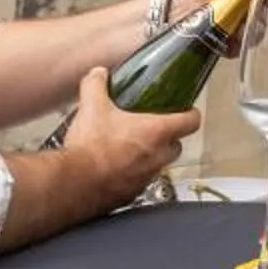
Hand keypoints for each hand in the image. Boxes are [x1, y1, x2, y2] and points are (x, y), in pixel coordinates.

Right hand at [62, 67, 197, 204]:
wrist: (75, 184)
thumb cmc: (91, 149)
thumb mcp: (92, 106)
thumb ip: (96, 85)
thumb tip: (98, 75)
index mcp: (156, 132)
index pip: (191, 121)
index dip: (191, 113)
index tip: (185, 109)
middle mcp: (157, 157)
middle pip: (177, 145)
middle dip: (168, 137)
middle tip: (152, 127)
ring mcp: (146, 178)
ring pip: (158, 164)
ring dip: (149, 156)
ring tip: (128, 147)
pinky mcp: (132, 194)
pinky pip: (139, 181)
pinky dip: (132, 174)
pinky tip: (113, 167)